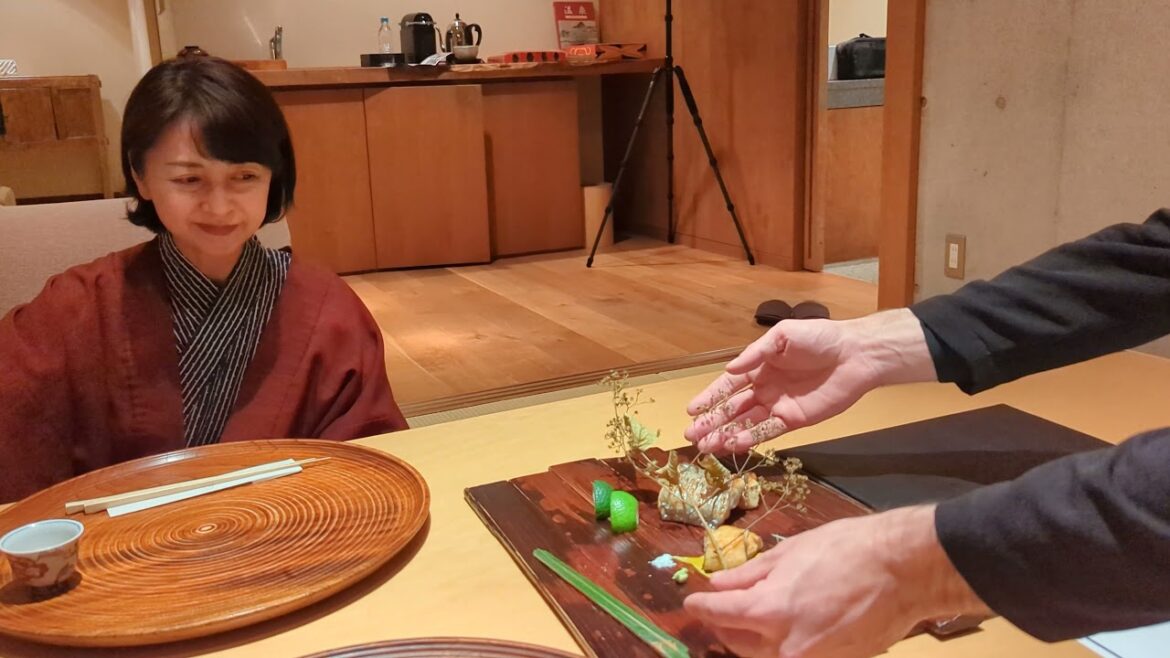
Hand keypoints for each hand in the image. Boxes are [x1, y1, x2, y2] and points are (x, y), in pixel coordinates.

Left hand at [683, 506, 990, 657]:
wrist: (904, 570)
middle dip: (722, 626)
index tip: (691, 601)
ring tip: (748, 620)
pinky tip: (786, 628)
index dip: (700, 607)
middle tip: (717, 609)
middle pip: (736, 643)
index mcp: (771, 609)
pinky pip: (795, 657)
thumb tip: (719, 583)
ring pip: (764, 656)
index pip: (720, 615)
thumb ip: (750, 573)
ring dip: (750, 640)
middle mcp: (786, 644)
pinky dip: (783, 646)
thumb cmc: (848, 549)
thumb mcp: (790, 551)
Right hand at [684, 309, 936, 452]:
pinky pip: (768, 431)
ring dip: (725, 435)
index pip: (728, 385)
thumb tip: (728, 369)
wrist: (856, 354)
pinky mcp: (795, 419)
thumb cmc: (820, 338)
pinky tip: (734, 445)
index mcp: (759, 366)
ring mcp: (779, 405)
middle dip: (711, 422)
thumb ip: (755, 353)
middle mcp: (764, 388)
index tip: (691, 411)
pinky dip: (751, 438)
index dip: (709, 398)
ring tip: (705, 447)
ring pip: (746, 423)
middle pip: (732, 408)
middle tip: (690, 436)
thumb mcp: (783, 336)